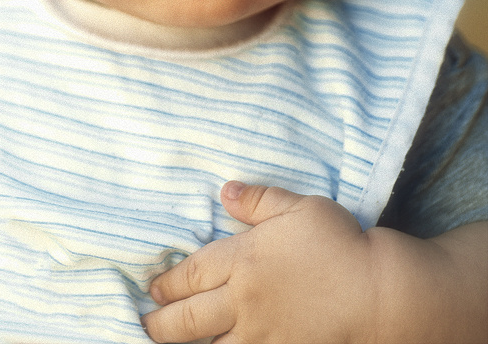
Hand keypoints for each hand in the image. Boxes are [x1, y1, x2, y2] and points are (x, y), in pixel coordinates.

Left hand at [142, 181, 373, 343]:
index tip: (153, 289)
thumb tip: (224, 191)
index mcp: (242, 258)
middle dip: (161, 322)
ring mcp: (260, 333)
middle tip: (145, 323)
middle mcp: (243, 299)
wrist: (376, 291)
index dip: (167, 283)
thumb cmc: (339, 242)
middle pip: (188, 317)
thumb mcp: (297, 207)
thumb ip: (257, 200)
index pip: (190, 274)